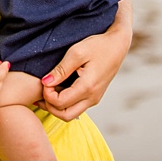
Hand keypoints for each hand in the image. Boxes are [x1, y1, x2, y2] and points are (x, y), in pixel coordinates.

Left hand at [37, 0, 133, 120]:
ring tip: (48, 90)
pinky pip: (76, 107)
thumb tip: (45, 83)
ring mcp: (94, 98)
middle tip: (43, 90)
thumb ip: (61, 70)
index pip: (60, 103)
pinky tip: (58, 90)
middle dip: (50, 106)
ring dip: (56, 106)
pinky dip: (64, 103)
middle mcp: (92, 97)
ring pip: (70, 114)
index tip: (44, 80)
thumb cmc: (98, 46)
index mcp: (87, 87)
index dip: (47, 94)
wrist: (117, 45)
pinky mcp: (94, 96)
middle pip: (65, 115)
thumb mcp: (77, 52)